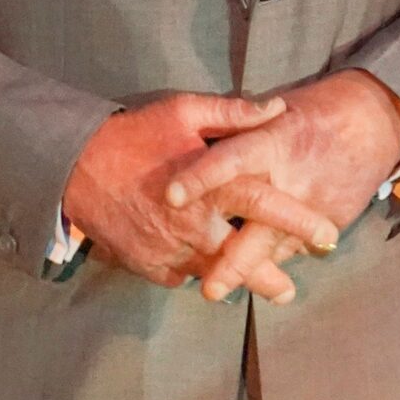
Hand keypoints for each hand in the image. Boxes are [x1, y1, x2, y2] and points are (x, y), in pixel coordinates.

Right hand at [61, 94, 339, 300]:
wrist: (71, 168)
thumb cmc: (131, 136)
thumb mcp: (181, 112)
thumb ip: (233, 113)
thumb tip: (279, 109)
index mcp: (209, 188)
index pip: (264, 205)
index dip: (299, 221)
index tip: (329, 234)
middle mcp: (195, 226)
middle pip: (245, 259)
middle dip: (272, 277)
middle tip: (290, 289)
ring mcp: (171, 251)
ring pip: (215, 276)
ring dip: (238, 282)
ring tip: (264, 290)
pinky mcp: (150, 266)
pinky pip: (181, 274)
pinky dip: (193, 271)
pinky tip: (201, 268)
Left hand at [163, 71, 399, 302]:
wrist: (373, 121)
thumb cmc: (309, 114)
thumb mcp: (272, 112)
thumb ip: (235, 127)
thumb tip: (193, 141)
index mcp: (271, 143)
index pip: (230, 160)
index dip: (201, 176)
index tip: (171, 197)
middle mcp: (290, 180)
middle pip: (259, 225)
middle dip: (235, 260)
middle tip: (209, 289)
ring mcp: (313, 206)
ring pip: (277, 246)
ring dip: (254, 273)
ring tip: (223, 293)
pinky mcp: (331, 222)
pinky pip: (295, 248)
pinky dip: (274, 261)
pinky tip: (256, 280)